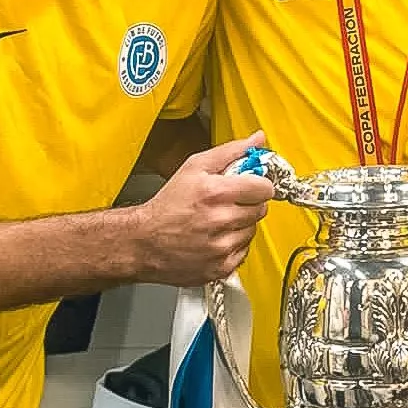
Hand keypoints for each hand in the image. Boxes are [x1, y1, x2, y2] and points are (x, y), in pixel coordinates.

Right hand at [132, 134, 274, 284]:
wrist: (144, 241)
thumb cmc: (167, 205)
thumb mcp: (194, 167)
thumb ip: (231, 151)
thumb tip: (257, 139)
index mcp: (215, 193)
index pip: (264, 187)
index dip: (258, 184)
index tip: (250, 186)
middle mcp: (220, 221)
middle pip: (260, 209)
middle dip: (247, 204)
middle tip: (227, 203)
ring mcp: (221, 247)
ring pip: (252, 230)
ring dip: (240, 225)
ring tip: (217, 221)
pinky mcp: (220, 267)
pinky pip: (244, 251)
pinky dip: (233, 245)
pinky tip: (215, 238)